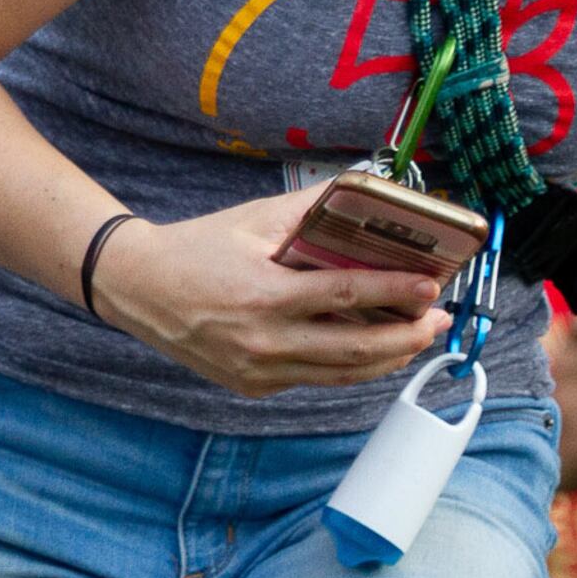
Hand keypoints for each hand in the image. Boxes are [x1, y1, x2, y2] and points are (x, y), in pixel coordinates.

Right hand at [89, 189, 452, 397]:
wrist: (136, 287)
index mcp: (263, 295)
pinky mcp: (255, 387)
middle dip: (407, 337)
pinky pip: (316, 379)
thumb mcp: (251, 221)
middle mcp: (264, 341)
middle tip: (439, 320)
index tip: (431, 288)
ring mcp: (259, 371)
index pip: (345, 297)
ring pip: (342, 373)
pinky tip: (375, 351)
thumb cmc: (197, 248)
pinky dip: (350, 366)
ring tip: (417, 337)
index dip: (393, 293)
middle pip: (356, 349)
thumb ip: (309, 210)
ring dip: (388, 358)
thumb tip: (362, 191)